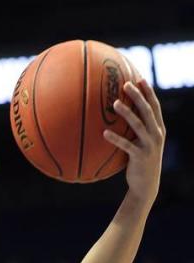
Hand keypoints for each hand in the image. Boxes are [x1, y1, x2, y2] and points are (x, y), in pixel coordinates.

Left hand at [104, 79, 164, 203]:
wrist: (146, 184)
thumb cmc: (139, 160)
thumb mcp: (141, 142)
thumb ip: (135, 130)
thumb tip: (118, 116)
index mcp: (158, 128)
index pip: (154, 106)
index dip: (148, 92)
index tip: (140, 79)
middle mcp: (156, 134)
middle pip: (148, 110)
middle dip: (138, 96)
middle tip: (125, 84)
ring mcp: (149, 145)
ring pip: (138, 125)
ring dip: (127, 113)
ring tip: (114, 103)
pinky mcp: (140, 156)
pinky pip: (126, 145)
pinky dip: (115, 139)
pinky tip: (104, 133)